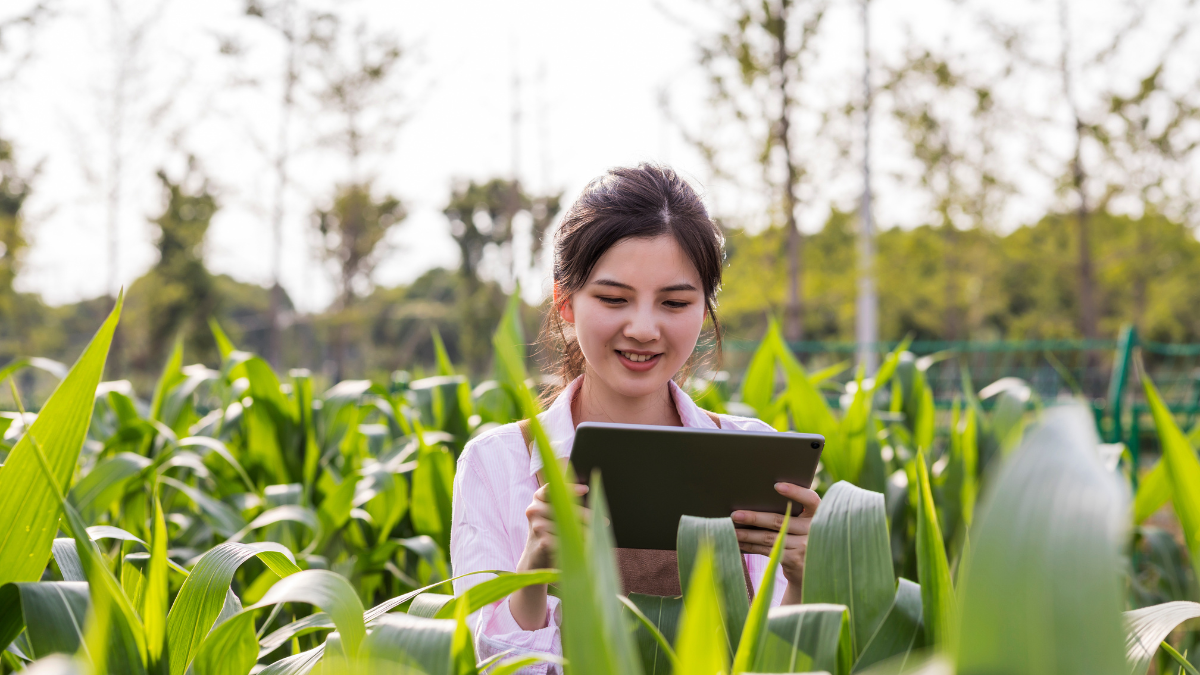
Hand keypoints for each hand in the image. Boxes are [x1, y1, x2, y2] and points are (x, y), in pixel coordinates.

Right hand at [511, 482, 588, 629]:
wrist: (534, 561)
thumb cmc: (548, 534)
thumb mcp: (552, 514)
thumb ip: (564, 503)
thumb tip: (591, 498)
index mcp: (537, 498)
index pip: (552, 488)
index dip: (569, 488)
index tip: (585, 490)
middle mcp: (534, 509)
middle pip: (566, 508)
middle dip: (587, 516)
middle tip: (605, 522)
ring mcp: (537, 526)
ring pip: (570, 526)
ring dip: (587, 532)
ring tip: (598, 539)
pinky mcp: (543, 542)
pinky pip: (567, 540)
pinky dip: (580, 544)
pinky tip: (588, 548)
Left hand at [732, 483, 819, 604]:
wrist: (812, 570)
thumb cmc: (802, 538)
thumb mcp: (805, 524)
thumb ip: (793, 512)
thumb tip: (756, 500)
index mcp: (818, 514)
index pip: (810, 499)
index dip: (795, 492)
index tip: (776, 486)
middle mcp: (813, 530)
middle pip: (779, 520)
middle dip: (754, 518)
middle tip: (735, 515)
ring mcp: (804, 547)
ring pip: (769, 537)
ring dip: (747, 534)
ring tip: (731, 530)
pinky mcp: (794, 560)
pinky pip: (767, 550)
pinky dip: (751, 546)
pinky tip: (739, 543)